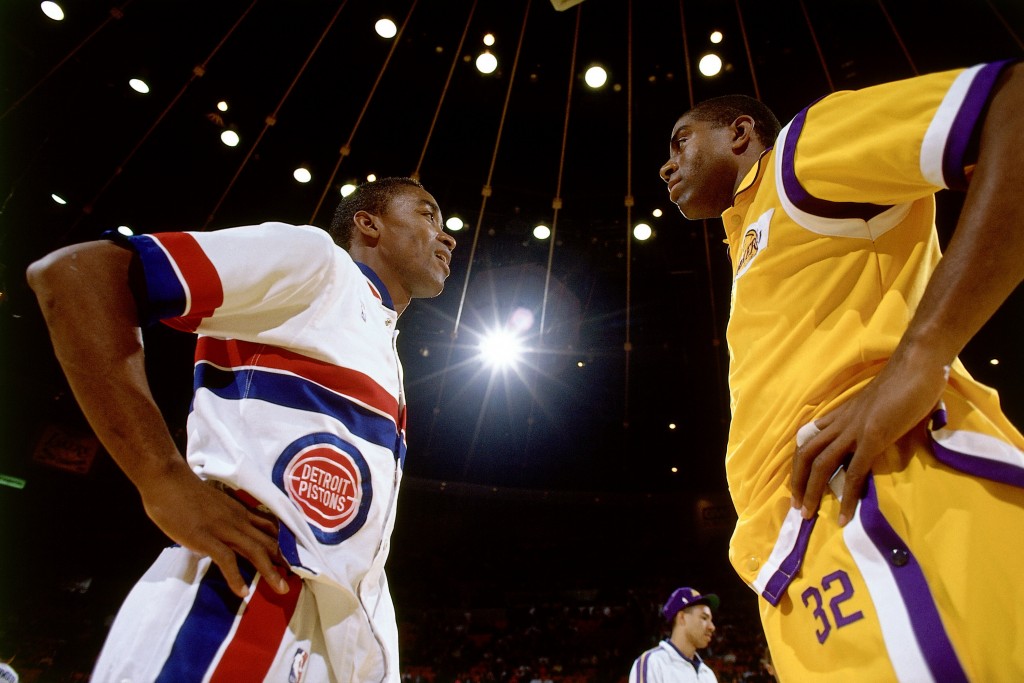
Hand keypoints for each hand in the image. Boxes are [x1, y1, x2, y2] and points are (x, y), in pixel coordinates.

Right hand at [139, 464, 289, 597]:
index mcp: (240, 512)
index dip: (284, 544)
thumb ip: (225, 520)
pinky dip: (235, 576)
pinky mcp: (206, 538)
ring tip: (281, 588)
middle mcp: (238, 520)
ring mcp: (223, 528)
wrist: (168, 480)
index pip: (270, 528)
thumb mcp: (215, 505)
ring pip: (255, 550)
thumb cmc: (186, 492)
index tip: (295, 558)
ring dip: (269, 571)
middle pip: (268, 541)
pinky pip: (226, 559)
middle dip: (284, 561)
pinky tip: (242, 591)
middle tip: (298, 578)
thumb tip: (226, 538)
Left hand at [791, 344, 949, 525]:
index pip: (809, 440)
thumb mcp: (880, 407)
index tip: (798, 484)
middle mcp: (841, 423)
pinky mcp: (873, 437)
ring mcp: (855, 430)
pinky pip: (853, 473)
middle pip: (805, 454)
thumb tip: (881, 442)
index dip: (799, 463)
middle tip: (796, 506)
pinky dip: (847, 497)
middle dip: (797, 482)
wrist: (917, 364)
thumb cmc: (906, 382)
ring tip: (808, 515)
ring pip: (820, 464)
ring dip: (812, 492)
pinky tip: (844, 516)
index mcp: (842, 415)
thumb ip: (874, 424)